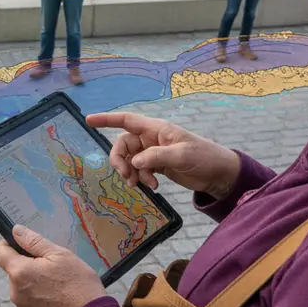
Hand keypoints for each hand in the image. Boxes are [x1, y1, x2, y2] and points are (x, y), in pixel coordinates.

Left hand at [0, 226, 106, 306]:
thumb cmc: (78, 284)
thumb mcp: (59, 254)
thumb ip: (34, 241)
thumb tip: (16, 231)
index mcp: (19, 272)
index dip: (8, 244)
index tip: (21, 244)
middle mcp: (15, 292)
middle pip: (13, 271)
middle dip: (27, 266)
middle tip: (50, 267)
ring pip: (22, 288)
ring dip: (33, 283)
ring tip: (56, 285)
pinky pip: (29, 304)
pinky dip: (38, 299)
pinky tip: (57, 300)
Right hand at [87, 112, 240, 199]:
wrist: (219, 174)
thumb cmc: (204, 156)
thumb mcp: (182, 155)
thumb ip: (156, 157)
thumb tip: (134, 162)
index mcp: (156, 129)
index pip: (126, 120)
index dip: (106, 119)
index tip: (88, 120)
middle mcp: (151, 138)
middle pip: (123, 145)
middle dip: (120, 160)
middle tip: (126, 176)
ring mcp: (153, 152)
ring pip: (130, 160)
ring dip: (132, 172)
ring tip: (144, 185)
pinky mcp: (156, 166)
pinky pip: (139, 170)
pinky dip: (141, 179)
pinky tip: (153, 187)